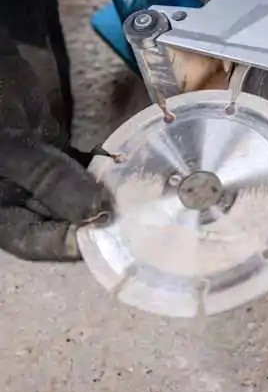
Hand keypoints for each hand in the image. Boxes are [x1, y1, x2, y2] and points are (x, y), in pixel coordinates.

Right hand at [0, 28, 112, 261]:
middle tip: (130, 215)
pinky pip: (74, 169)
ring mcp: (32, 175)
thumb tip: (97, 213)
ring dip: (97, 194)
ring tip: (130, 194)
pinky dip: (94, 169)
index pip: (33, 240)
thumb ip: (52, 181)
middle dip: (90, 218)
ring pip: (69, 195)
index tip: (108, 234)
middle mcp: (13, 197)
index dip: (69, 242)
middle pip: (55, 221)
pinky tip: (118, 166)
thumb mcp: (12, 148)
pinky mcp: (49, 153)